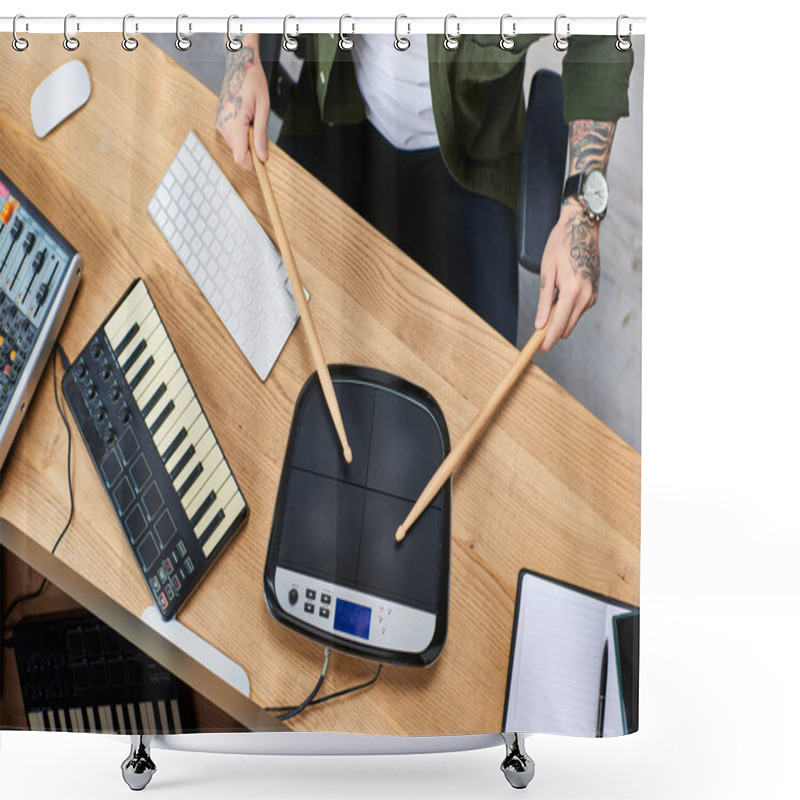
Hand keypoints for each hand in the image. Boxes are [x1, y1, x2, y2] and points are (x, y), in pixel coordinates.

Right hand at [215, 35, 269, 168]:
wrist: (239, 65)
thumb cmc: (253, 83)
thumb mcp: (263, 109)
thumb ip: (261, 135)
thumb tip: (262, 158)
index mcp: (235, 122)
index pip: (240, 157)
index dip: (252, 165)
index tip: (263, 164)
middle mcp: (223, 125)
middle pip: (239, 154)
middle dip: (252, 151)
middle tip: (259, 130)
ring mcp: (219, 123)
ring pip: (236, 147)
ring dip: (247, 141)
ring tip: (252, 120)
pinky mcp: (219, 122)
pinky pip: (232, 138)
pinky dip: (241, 135)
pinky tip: (246, 119)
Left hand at [534, 199, 599, 351]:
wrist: (582, 228)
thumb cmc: (561, 245)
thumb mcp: (547, 271)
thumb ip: (544, 300)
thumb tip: (540, 324)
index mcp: (573, 291)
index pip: (558, 325)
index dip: (547, 340)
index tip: (538, 350)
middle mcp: (586, 296)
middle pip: (566, 328)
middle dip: (552, 333)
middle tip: (536, 331)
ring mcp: (592, 295)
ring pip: (572, 320)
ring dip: (559, 319)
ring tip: (551, 298)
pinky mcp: (594, 294)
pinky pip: (578, 311)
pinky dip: (567, 310)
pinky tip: (561, 294)